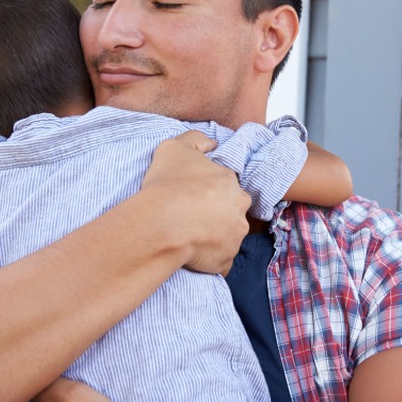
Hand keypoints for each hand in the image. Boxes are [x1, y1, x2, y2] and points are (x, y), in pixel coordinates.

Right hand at [141, 131, 249, 274]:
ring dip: (214, 237)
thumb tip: (211, 143)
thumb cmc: (168, 184)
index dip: (208, 192)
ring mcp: (235, 237)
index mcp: (231, 183)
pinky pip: (220, 261)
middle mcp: (239, 210)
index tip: (191, 197)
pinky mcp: (225, 260)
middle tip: (191, 218)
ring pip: (228, 237)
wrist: (162, 223)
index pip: (225, 187)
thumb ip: (195, 140)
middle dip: (216, 215)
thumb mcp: (175, 147)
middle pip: (231, 212)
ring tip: (189, 237)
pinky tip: (192, 255)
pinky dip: (209, 260)